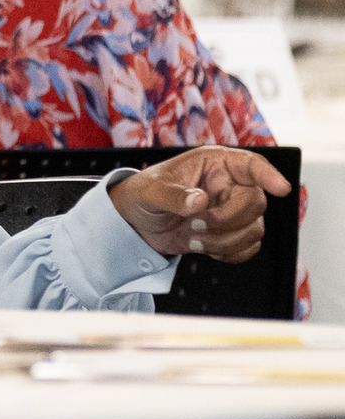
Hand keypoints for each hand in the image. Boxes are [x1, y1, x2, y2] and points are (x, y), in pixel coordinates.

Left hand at [108, 146, 291, 263]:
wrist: (137, 222)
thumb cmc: (144, 194)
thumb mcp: (150, 191)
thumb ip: (173, 195)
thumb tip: (200, 201)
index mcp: (215, 164)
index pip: (251, 164)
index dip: (269, 175)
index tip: (282, 189)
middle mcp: (230, 185)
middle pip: (256, 203)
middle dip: (226, 220)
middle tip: (193, 225)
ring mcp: (233, 210)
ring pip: (255, 229)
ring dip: (223, 240)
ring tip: (191, 238)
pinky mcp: (231, 233)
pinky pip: (248, 248)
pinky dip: (227, 253)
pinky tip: (203, 248)